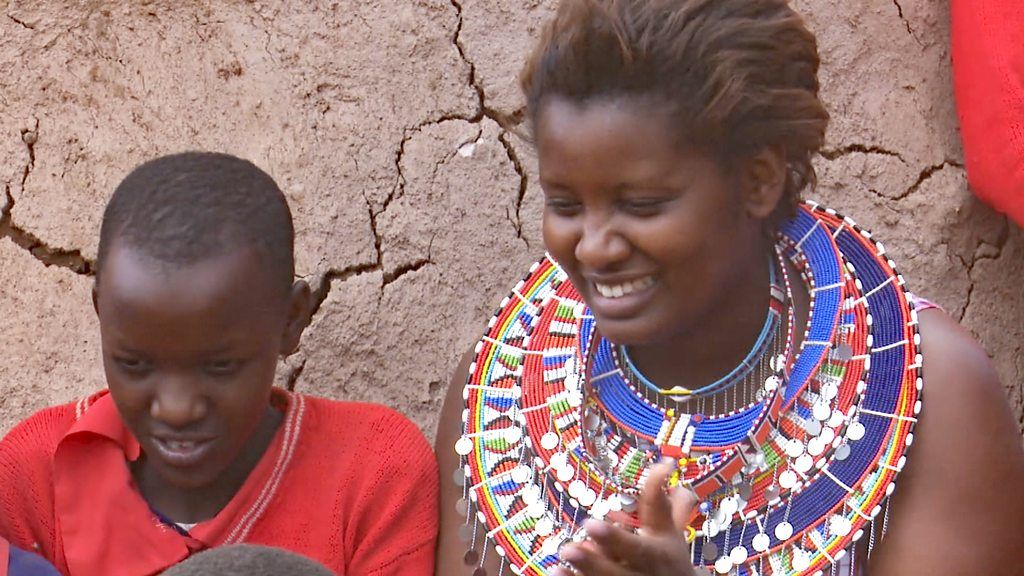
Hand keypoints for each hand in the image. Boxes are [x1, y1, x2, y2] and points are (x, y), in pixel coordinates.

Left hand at [551, 459, 698, 575]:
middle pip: (618, 570)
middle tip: (569, 549)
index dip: (614, 539)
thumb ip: (659, 500)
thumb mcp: (668, 530)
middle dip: (594, 562)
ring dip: (583, 571)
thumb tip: (665, 463)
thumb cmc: (668, 557)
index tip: (591, 524)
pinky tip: (557, 571)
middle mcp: (642, 575)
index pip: (637, 547)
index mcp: (657, 556)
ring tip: (562, 556)